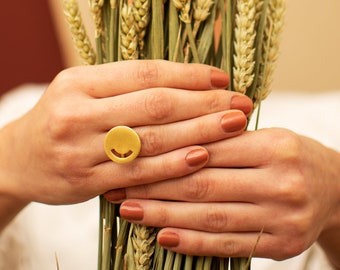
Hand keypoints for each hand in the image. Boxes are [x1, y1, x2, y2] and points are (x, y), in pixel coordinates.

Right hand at [0, 60, 251, 206]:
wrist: (20, 159)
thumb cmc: (62, 120)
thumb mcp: (84, 92)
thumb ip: (127, 87)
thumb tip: (186, 83)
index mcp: (79, 82)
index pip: (146, 73)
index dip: (189, 75)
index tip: (222, 79)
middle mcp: (78, 113)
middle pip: (155, 105)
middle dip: (204, 103)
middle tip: (240, 103)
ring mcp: (80, 150)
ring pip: (151, 139)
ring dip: (198, 132)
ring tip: (232, 126)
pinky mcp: (87, 181)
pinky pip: (139, 173)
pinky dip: (173, 165)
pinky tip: (203, 157)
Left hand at [110, 128, 339, 260]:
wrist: (334, 188)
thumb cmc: (289, 157)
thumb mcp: (264, 138)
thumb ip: (222, 140)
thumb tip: (166, 143)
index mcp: (275, 147)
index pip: (209, 148)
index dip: (166, 153)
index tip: (132, 155)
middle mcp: (281, 182)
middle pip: (204, 184)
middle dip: (155, 186)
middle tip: (119, 185)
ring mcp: (282, 218)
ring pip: (210, 216)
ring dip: (164, 215)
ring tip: (129, 210)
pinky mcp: (281, 245)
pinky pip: (228, 244)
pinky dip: (192, 241)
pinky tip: (162, 235)